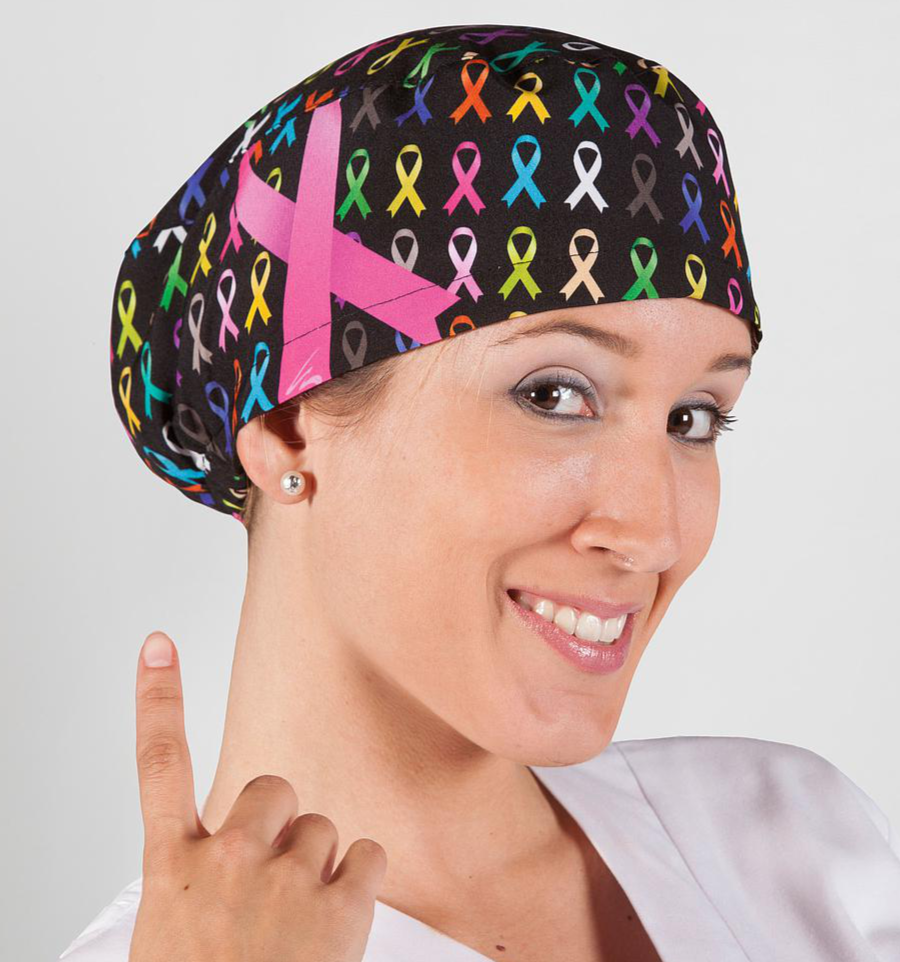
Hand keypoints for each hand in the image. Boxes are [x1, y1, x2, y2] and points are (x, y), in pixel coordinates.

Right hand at [128, 631, 386, 961]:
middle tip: (271, 879)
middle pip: (273, 788)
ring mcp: (281, 879)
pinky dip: (361, 884)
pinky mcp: (338, 905)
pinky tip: (337, 926)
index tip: (157, 646)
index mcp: (172, 870)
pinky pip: (366, 856)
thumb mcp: (175, 933)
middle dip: (279, 823)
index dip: (155, 698)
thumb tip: (228, 857)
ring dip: (319, 865)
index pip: (157, 764)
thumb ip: (199, 881)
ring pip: (323, 827)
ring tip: (298, 927)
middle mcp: (224, 859)